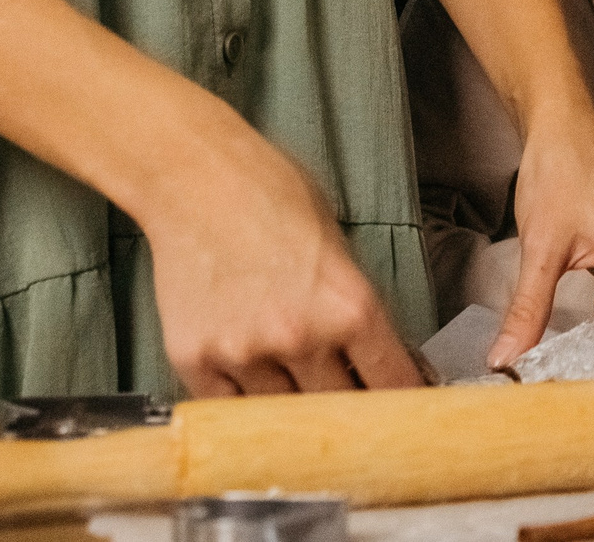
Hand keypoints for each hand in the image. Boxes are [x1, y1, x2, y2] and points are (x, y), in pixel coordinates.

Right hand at [138, 134, 419, 395]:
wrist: (194, 177)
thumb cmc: (271, 194)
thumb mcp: (338, 243)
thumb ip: (353, 305)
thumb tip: (375, 357)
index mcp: (351, 305)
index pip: (391, 383)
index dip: (399, 399)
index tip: (397, 406)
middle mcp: (301, 337)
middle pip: (338, 409)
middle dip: (346, 404)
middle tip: (342, 392)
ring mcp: (245, 354)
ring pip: (283, 415)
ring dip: (290, 402)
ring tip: (286, 372)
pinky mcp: (195, 360)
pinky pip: (229, 408)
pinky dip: (242, 399)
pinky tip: (247, 372)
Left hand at [495, 118, 593, 368]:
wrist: (565, 132)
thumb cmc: (563, 172)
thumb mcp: (540, 247)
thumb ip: (528, 309)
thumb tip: (508, 360)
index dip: (586, 373)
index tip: (548, 393)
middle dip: (593, 370)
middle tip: (544, 387)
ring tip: (553, 373)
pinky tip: (570, 347)